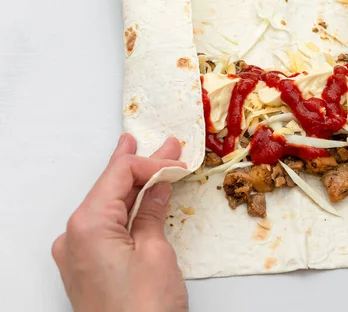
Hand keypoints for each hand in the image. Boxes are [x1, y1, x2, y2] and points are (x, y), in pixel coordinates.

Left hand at [52, 134, 188, 311]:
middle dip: (141, 166)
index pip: (119, 175)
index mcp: (87, 225)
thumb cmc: (145, 310)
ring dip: (133, 187)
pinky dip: (125, 210)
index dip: (151, 163)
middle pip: (110, 187)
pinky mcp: (85, 267)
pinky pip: (104, 226)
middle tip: (167, 147)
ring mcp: (76, 253)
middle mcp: (73, 236)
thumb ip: (152, 212)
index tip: (178, 159)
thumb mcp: (156, 252)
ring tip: (154, 164)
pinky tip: (138, 198)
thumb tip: (158, 187)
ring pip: (107, 206)